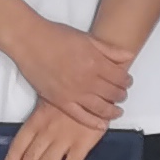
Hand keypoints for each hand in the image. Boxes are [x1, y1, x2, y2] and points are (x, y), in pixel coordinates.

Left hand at [2, 99, 107, 159]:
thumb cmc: (70, 92)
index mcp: (38, 120)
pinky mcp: (83, 143)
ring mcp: (65, 138)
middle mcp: (48, 131)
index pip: (19, 144)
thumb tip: (29, 135)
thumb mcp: (49, 99)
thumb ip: (39, 117)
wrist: (94, 88)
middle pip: (31, 158)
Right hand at [7, 14, 128, 126]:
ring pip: (101, 108)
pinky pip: (81, 116)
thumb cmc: (56, 35)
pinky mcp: (60, 101)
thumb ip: (110, 49)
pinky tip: (102, 124)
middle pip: (113, 94)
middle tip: (121, 95)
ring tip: (116, 111)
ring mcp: (74, 92)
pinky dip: (94, 122)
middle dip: (121, 95)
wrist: (30, 41)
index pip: (120, 78)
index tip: (127, 81)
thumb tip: (129, 56)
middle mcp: (87, 80)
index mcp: (96, 62)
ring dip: (113, 111)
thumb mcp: (87, 38)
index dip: (127, 81)